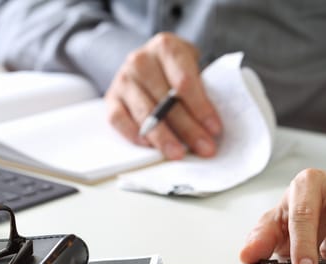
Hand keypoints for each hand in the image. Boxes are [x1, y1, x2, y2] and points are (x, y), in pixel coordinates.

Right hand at [104, 32, 221, 159]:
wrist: (148, 62)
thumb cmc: (175, 69)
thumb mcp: (192, 67)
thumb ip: (202, 89)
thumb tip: (212, 128)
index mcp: (166, 47)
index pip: (184, 82)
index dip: (201, 108)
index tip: (215, 129)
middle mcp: (141, 60)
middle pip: (167, 101)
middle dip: (189, 129)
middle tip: (205, 148)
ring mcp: (123, 79)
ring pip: (145, 113)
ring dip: (164, 138)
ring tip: (178, 154)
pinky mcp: (111, 98)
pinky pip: (119, 120)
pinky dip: (134, 134)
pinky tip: (149, 146)